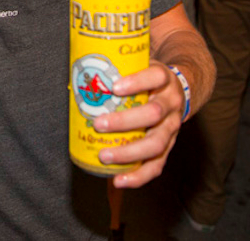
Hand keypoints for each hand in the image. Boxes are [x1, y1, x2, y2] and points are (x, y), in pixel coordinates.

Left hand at [91, 61, 185, 188]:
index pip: (156, 77)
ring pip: (157, 143)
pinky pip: (156, 165)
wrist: (176, 92)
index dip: (137, 82)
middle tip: (98, 124)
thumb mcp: (139, 68)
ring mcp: (172, 127)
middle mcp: (171, 104)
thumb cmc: (147, 80)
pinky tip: (118, 180)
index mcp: (163, 80)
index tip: (114, 87)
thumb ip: (115, 70)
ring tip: (104, 155)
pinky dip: (138, 176)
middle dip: (125, 121)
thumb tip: (73, 78)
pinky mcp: (170, 147)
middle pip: (154, 113)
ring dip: (128, 152)